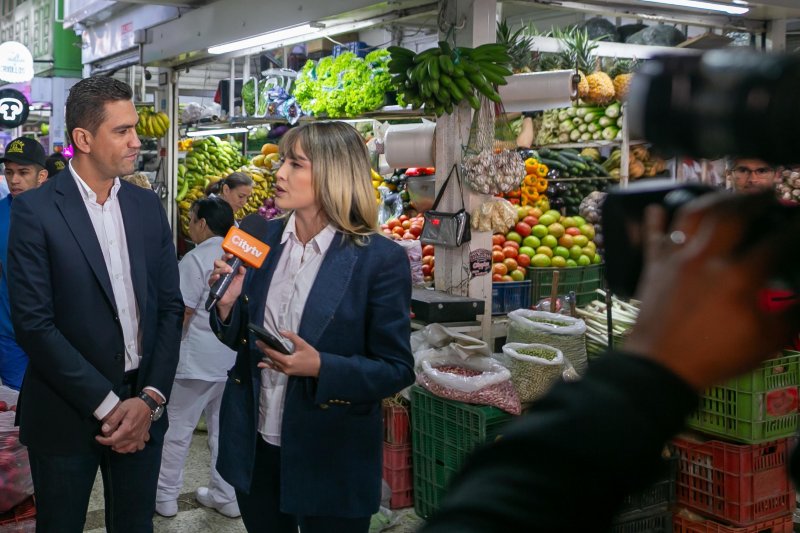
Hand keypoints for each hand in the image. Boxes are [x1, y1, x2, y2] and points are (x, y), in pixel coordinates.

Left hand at [96, 397, 151, 452]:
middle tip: (106, 436)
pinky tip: (128, 443)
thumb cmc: (135, 405)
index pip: (112, 440)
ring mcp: (140, 437)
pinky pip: (138, 447)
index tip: (98, 437)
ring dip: (120, 448)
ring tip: (115, 442)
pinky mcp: (144, 436)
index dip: (102, 441)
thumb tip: (104, 430)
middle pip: (118, 446)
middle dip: (110, 442)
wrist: (148, 404)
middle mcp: (134, 436)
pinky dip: (132, 448)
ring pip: (128, 449)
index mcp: (127, 429)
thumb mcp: (122, 408)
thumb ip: (112, 420)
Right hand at [209, 253, 246, 320]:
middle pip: (218, 262)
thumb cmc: (234, 289)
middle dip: (224, 263)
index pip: (224, 259)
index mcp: (226, 268)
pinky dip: (214, 277)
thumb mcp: (240, 280)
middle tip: (230, 268)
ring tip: (228, 272)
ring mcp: (215, 277)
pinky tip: (218, 276)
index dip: (227, 256)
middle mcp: (220, 271)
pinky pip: (211, 279)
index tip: (231, 255)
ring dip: (221, 270)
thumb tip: (243, 266)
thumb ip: (242, 273)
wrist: (229, 301)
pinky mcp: (212, 284)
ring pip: (215, 269)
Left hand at [256, 331, 320, 377]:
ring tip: (260, 351)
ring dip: (266, 358)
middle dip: (264, 351)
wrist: (319, 367)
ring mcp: (286, 372)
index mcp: (288, 361)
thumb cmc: (311, 355)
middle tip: (258, 343)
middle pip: (271, 359)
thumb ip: (291, 336)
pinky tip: (263, 364)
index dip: (265, 347)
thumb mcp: (302, 344)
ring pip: (273, 364)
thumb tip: (281, 331)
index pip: (273, 353)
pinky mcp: (288, 373)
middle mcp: (285, 368)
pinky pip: (276, 369)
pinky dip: (269, 365)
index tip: (259, 342)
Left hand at [625, 192, 799, 390]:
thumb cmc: (715, 357)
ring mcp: (676, 259)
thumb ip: (795, 313)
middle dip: (756, 199)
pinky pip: (654, 234)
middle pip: (734, 214)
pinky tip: (658, 207)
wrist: (661, 367)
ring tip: (730, 196)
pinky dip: (656, 218)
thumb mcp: (767, 340)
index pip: (777, 242)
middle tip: (768, 194)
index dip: (796, 230)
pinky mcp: (654, 265)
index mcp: (739, 277)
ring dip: (715, 199)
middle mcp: (706, 259)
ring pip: (695, 213)